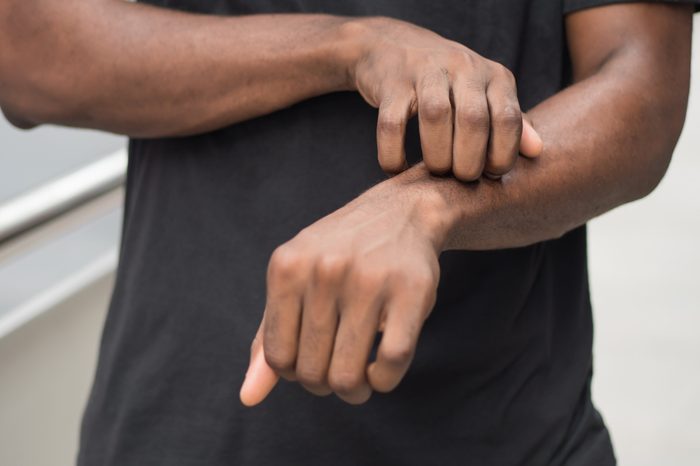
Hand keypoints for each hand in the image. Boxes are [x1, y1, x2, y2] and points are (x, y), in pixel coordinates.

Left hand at [240, 179, 452, 405]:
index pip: (277, 357)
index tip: (311, 363)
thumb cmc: (340, 254)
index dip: (294, 374)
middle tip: (339, 373)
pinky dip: (384, 380)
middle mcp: (324, 270)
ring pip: (347, 375)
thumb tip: (248, 398)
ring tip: (360, 380)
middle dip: (324, 385)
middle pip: (312, 371)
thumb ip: (269, 336)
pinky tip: (381, 369)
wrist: (401, 213)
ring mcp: (369, 280)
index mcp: (287, 267)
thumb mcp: (295, 281)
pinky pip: (391, 362)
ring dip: (354, 391)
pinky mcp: (412, 291)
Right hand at [347, 17, 542, 179]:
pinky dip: (393, 153)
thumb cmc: (448, 83)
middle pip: (473, 119)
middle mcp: (463, 67)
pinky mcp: (391, 83)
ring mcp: (425, 72)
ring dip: (437, 156)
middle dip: (469, 161)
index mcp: (493, 76)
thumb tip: (537, 151)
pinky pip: (392, 124)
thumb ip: (511, 121)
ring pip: (435, 116)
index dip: (502, 155)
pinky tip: (396, 169)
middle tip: (461, 179)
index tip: (490, 176)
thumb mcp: (485, 95)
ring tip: (435, 173)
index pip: (508, 118)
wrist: (393, 46)